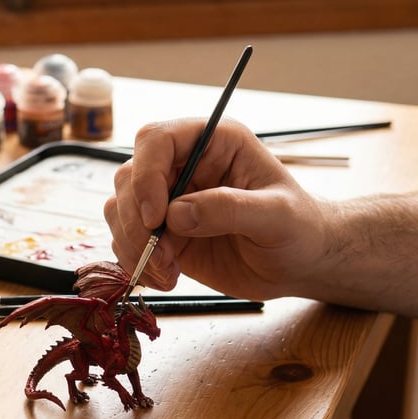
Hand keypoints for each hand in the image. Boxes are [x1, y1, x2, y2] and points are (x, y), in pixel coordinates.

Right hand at [104, 117, 327, 301]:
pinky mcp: (161, 232)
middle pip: (129, 178)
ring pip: (119, 210)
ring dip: (133, 245)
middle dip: (136, 222)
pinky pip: (125, 240)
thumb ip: (231, 208)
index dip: (147, 175)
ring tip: (169, 272)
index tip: (157, 218)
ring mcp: (168, 200)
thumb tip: (177, 214)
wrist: (298, 263)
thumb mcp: (278, 216)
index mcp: (213, 143)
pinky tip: (167, 278)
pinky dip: (136, 262)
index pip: (157, 140)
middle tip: (162, 256)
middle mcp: (183, 166)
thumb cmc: (299, 230)